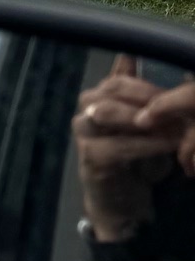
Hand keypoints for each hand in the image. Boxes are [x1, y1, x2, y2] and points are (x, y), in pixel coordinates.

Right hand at [74, 58, 194, 240]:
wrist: (121, 204)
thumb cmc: (136, 161)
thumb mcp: (144, 126)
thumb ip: (141, 95)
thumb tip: (134, 56)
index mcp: (96, 99)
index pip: (118, 81)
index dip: (147, 86)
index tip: (176, 95)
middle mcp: (84, 112)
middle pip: (111, 92)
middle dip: (147, 99)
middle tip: (177, 109)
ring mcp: (83, 134)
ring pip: (108, 113)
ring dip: (145, 118)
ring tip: (175, 126)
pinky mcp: (90, 157)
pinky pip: (119, 145)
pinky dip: (147, 144)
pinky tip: (169, 145)